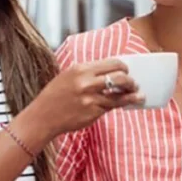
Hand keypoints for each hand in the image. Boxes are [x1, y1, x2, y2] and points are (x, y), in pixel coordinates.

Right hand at [24, 58, 143, 140]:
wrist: (43, 117)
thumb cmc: (55, 96)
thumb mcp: (68, 76)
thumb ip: (87, 72)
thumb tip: (109, 71)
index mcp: (81, 69)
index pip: (111, 63)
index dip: (122, 66)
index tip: (126, 69)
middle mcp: (86, 82)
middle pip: (119, 77)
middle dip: (130, 79)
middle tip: (134, 82)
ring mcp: (91, 98)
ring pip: (120, 94)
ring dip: (132, 94)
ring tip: (138, 94)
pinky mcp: (93, 112)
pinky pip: (112, 106)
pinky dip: (123, 104)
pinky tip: (129, 102)